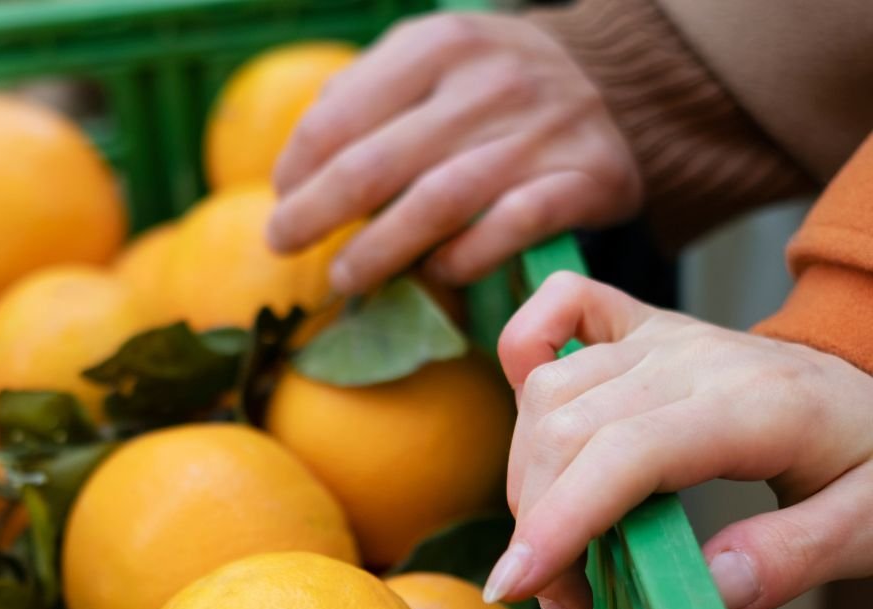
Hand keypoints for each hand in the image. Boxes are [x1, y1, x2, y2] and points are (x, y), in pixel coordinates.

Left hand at [266, 12, 640, 293]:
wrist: (617, 82)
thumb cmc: (491, 84)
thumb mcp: (430, 58)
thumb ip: (365, 94)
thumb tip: (299, 166)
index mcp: (440, 43)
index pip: (341, 116)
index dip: (298, 167)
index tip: (280, 199)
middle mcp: (491, 81)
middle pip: (376, 165)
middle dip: (315, 214)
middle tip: (283, 243)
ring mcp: (541, 130)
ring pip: (437, 203)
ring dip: (378, 251)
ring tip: (344, 276)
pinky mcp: (587, 177)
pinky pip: (510, 228)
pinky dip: (463, 257)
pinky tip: (433, 273)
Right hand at [485, 272, 872, 608]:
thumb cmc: (872, 458)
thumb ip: (795, 557)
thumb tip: (709, 586)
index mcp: (754, 404)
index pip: (627, 453)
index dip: (560, 519)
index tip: (517, 585)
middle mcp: (694, 358)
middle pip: (568, 429)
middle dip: (538, 524)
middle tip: (562, 604)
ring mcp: (661, 336)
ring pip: (547, 390)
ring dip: (525, 476)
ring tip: (551, 548)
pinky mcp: (640, 326)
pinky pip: (561, 308)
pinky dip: (524, 347)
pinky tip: (525, 407)